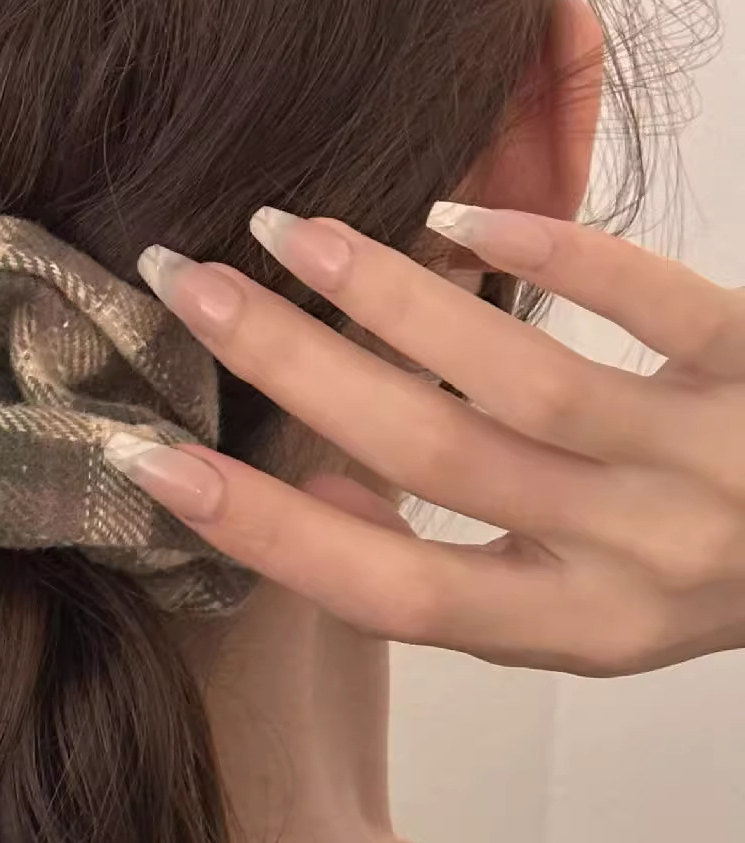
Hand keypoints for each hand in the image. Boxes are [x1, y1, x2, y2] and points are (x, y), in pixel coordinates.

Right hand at [124, 204, 744, 674]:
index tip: (154, 462)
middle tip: (185, 289)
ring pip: (515, 379)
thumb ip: (469, 567)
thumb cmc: (716, 574)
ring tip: (287, 233)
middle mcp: (633, 560)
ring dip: (384, 298)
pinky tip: (453, 212)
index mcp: (574, 630)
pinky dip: (546, 255)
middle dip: (287, 370)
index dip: (263, 529)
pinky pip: (650, 303)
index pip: (385, 588)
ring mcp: (708, 463)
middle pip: (426, 462)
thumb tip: (322, 478)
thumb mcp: (586, 608)